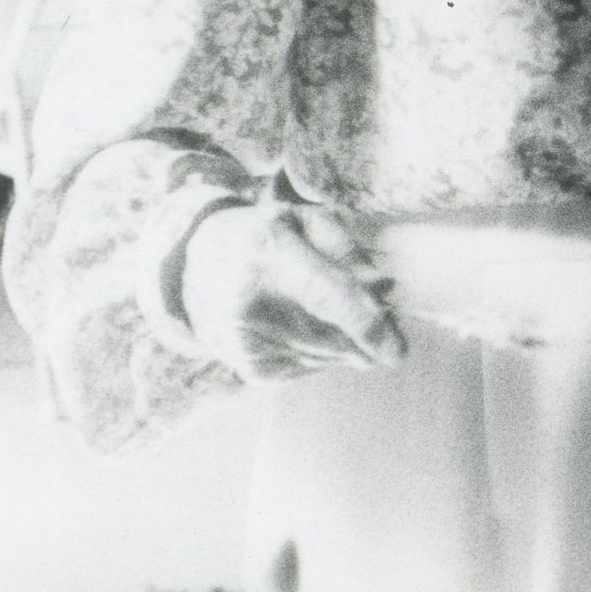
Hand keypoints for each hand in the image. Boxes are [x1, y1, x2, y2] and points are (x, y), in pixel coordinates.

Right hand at [179, 199, 405, 385]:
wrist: (193, 270)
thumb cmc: (263, 238)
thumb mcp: (305, 221)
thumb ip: (349, 252)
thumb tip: (383, 291)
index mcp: (268, 253)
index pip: (324, 295)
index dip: (365, 324)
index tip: (397, 350)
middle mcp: (254, 304)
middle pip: (336, 335)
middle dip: (369, 330)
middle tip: (374, 307)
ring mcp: (250, 344)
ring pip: (331, 356)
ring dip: (347, 339)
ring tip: (325, 308)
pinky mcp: (254, 370)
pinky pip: (315, 367)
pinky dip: (323, 349)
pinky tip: (301, 325)